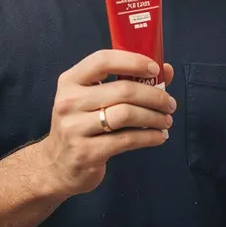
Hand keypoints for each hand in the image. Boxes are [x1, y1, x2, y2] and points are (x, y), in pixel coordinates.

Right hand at [38, 50, 175, 196]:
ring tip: (166, 120)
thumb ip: (126, 81)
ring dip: (154, 117)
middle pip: (123, 90)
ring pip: (127, 114)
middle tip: (169, 103)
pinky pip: (127, 140)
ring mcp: (75, 128)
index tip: (155, 69)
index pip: (103, 60)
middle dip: (154, 96)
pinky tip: (159, 136)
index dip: (133, 61)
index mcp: (70, 81)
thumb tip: (166, 70)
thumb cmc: (81, 125)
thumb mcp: (93, 99)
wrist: (55, 166)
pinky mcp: (86, 153)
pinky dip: (149, 137)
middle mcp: (69, 102)